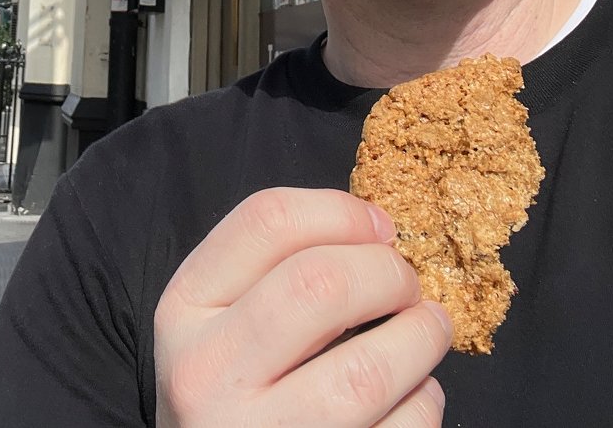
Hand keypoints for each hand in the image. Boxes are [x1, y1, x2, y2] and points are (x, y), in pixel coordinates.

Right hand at [154, 187, 450, 426]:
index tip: (379, 226)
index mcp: (184, 311)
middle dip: (388, 272)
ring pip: (366, 369)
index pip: (266, 222)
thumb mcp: (219, 325)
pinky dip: (423, 402)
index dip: (340, 211)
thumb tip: (376, 232)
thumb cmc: (231, 397)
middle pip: (320, 283)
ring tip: (428, 331)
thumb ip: (271, 273)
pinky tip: (412, 395)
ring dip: (421, 338)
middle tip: (408, 285)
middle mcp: (207, 375)